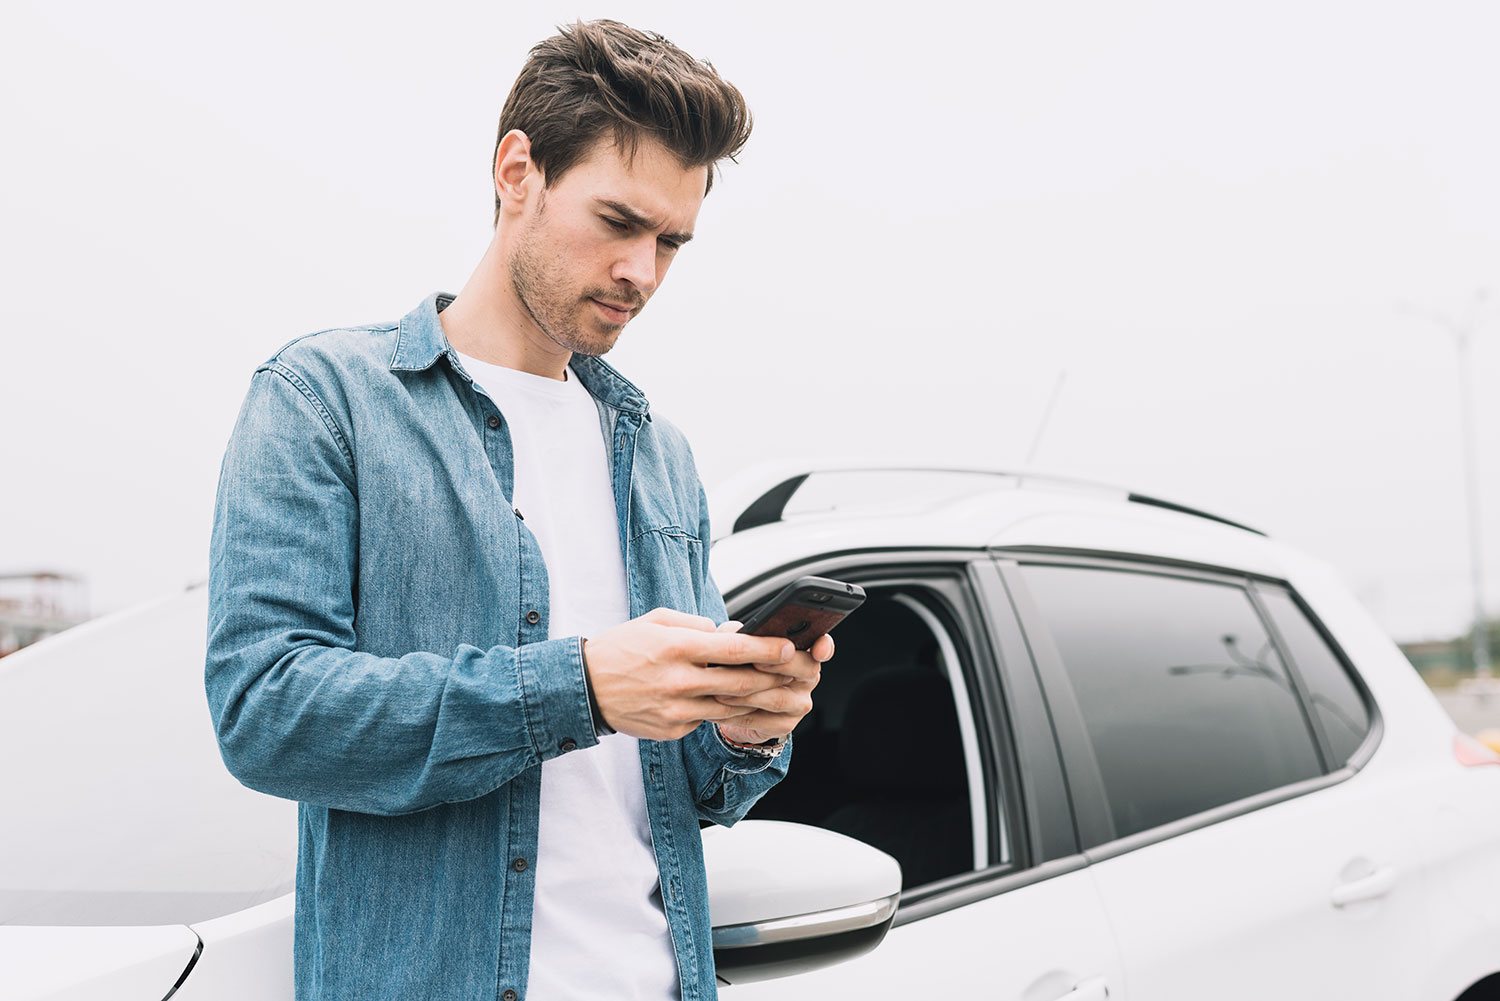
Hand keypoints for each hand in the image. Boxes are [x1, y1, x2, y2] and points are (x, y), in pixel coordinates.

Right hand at [582, 608, 799, 740]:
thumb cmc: (622, 648)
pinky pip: (705, 720)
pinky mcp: (671, 730)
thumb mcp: (656, 621)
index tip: (789, 647)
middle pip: (740, 684)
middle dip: (772, 679)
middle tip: (793, 673)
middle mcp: (678, 681)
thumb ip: (696, 625)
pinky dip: (720, 710)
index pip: (734, 649)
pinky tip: (731, 703)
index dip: (767, 650)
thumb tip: (730, 632)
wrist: (584, 688)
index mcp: (675, 647)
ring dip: (755, 700)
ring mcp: (675, 710)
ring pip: (728, 707)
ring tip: (774, 690)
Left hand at [714, 620, 831, 746]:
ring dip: (747, 694)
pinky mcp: (784, 724)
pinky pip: (762, 720)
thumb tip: (734, 631)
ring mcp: (799, 703)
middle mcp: (807, 678)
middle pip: (804, 669)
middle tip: (754, 661)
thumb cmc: (744, 668)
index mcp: (803, 652)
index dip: (824, 646)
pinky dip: (737, 714)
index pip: (822, 646)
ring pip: (778, 698)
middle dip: (778, 664)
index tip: (818, 648)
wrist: (738, 707)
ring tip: (721, 690)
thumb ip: (742, 634)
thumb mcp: (742, 646)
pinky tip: (718, 709)